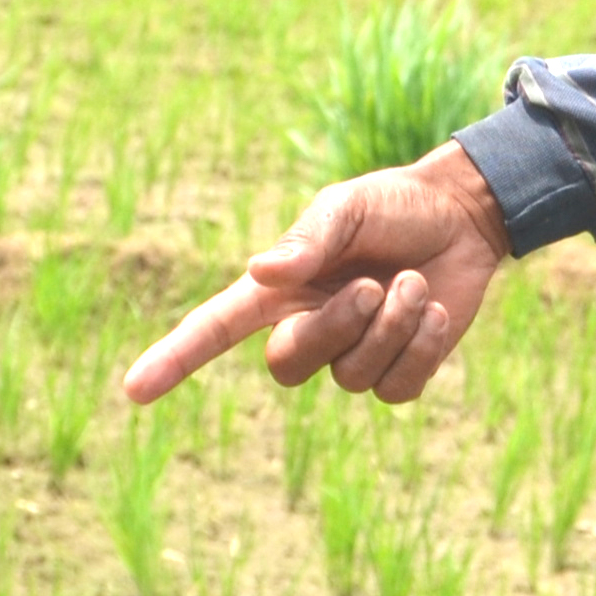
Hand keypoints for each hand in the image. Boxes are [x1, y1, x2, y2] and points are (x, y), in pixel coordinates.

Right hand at [118, 145, 515, 409]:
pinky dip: (420, 347)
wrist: (462, 216)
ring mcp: (352, 356)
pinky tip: (433, 310)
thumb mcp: (347, 206)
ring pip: (352, 378)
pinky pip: (396, 390)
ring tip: (412, 283)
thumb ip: (308, 238)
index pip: (212, 329)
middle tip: (375, 284)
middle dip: (337, 326)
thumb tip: (259, 272)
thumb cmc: (393, 204)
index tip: (133, 391)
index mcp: (277, 290)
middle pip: (288, 364)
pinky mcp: (399, 373)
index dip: (173, 360)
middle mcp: (307, 327)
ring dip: (391, 326)